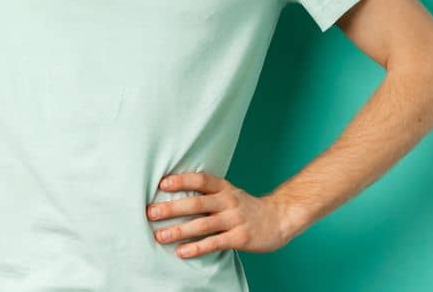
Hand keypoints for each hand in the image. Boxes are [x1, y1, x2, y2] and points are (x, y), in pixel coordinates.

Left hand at [147, 171, 298, 258]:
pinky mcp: (240, 237)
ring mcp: (235, 219)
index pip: (202, 180)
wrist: (281, 218)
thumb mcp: (231, 194)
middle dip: (173, 207)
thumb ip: (209, 195)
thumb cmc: (248, 208)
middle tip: (152, 212)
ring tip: (160, 235)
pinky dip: (197, 248)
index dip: (182, 180)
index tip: (163, 184)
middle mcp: (229, 201)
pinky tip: (182, 252)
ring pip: (203, 224)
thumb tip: (176, 198)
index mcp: (225, 189)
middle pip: (197, 202)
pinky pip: (214, 242)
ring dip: (179, 230)